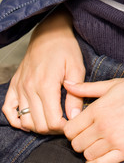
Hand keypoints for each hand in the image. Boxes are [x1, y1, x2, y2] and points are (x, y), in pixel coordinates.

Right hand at [2, 10, 85, 133]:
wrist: (49, 33)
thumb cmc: (65, 49)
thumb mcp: (77, 68)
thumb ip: (75, 95)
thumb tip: (74, 117)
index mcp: (46, 85)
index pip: (52, 121)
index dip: (64, 127)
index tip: (72, 123)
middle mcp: (29, 88)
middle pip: (38, 125)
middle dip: (53, 129)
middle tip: (64, 122)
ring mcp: (19, 87)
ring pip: (24, 121)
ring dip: (37, 126)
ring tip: (51, 119)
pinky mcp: (14, 85)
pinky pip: (8, 110)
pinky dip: (17, 120)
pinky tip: (30, 118)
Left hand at [64, 74, 123, 162]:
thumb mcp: (115, 83)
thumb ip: (88, 88)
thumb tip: (67, 84)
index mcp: (99, 108)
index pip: (71, 128)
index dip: (72, 129)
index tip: (80, 126)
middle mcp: (103, 126)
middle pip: (76, 144)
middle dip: (80, 140)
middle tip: (90, 134)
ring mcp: (114, 140)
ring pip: (87, 155)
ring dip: (90, 151)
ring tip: (100, 142)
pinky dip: (98, 162)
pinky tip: (105, 154)